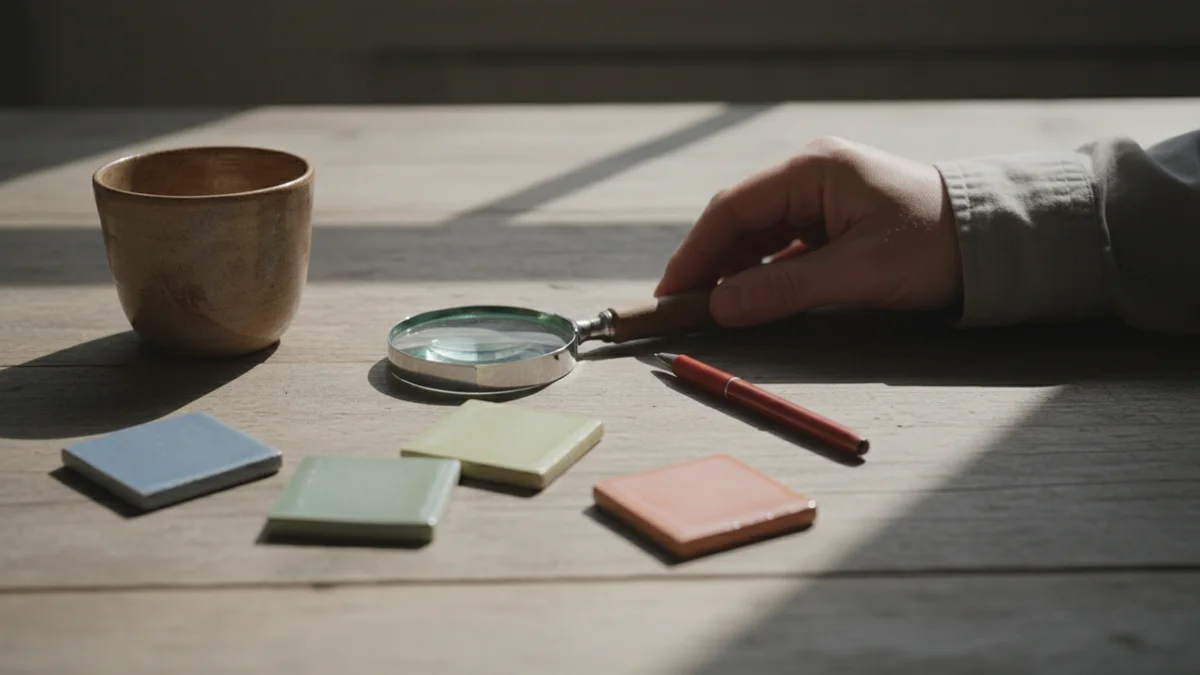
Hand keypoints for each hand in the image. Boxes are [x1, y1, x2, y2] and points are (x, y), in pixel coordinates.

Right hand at [654, 136, 962, 326]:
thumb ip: (784, 289)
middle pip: (740, 221)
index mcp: (813, 170)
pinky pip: (784, 247)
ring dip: (733, 272)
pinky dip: (762, 274)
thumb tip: (721, 308)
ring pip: (759, 236)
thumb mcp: (858, 272)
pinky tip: (748, 299)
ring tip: (708, 309)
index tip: (671, 292)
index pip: (732, 209)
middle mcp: (811, 177)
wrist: (997, 243)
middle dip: (708, 265)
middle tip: (681, 308)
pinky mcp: (835, 223)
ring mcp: (823, 199)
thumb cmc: (935, 246)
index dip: (694, 253)